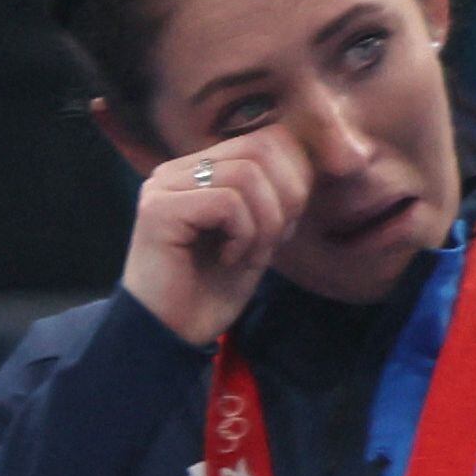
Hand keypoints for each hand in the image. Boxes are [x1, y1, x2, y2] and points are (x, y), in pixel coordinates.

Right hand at [117, 130, 313, 346]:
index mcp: (199, 169)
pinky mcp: (158, 210)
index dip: (295, 177)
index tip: (287, 226)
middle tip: (275, 241)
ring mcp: (163, 187)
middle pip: (260, 148)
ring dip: (265, 222)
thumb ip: (275, 195)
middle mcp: (177, 170)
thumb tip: (317, 160)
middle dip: (286, 198)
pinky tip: (229, 259)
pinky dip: (243, 234)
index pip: (267, 138)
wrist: (171, 336)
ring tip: (249, 255)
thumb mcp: (257, 234)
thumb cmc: (211, 290)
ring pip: (247, 174)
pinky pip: (226, 202)